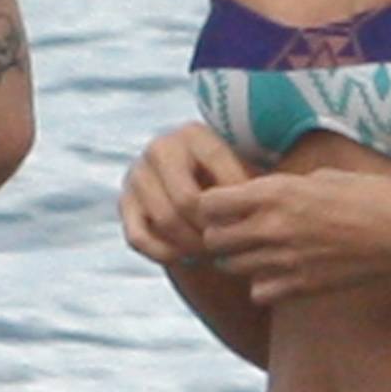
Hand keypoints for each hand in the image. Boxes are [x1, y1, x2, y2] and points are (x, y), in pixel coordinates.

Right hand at [120, 117, 252, 262]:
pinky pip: (138, 237)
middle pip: (185, 203)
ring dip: (190, 245)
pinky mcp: (124, 202)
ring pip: (164, 221)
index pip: (215, 184)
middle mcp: (160, 148)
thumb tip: (266, 206)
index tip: (246, 231)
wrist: (197, 186)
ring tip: (212, 254)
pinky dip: (163, 253)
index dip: (231, 216)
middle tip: (227, 248)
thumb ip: (254, 189)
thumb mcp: (247, 178)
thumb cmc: (234, 185)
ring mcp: (137, 174)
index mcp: (194, 134)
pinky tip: (186, 257)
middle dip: (208, 232)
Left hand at [191, 162, 390, 302]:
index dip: (211, 206)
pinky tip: (280, 274)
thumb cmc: (373, 196)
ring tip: (258, 252)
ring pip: (231, 269)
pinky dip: (262, 285)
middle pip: (213, 240)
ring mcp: (285, 260)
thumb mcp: (325, 176)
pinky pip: (258, 292)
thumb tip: (267, 192)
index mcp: (276, 192)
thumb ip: (287, 187)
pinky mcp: (301, 287)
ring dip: (238, 260)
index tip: (224, 206)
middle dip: (218, 236)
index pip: (209, 204)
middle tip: (236, 232)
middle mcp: (272, 226)